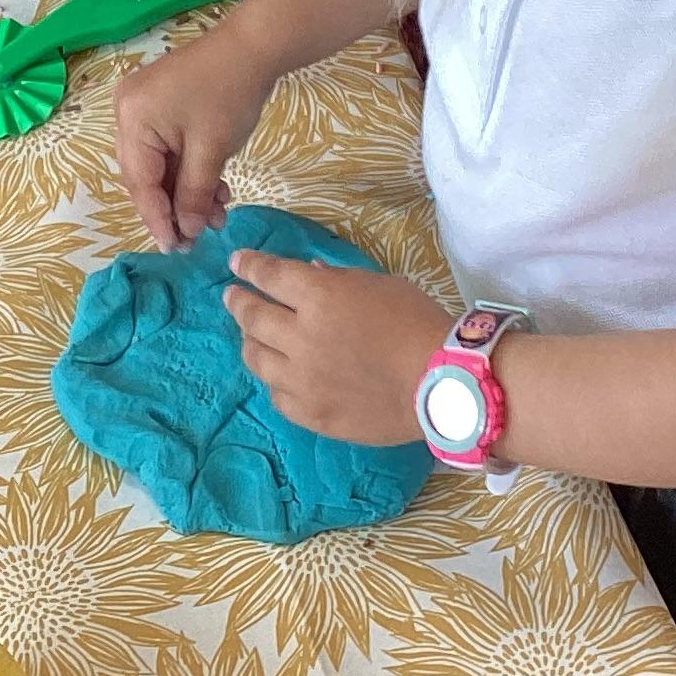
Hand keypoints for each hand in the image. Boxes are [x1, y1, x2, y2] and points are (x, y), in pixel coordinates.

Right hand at [114, 20, 280, 249]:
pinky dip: (190, 171)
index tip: (175, 249)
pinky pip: (168, 149)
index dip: (158, 220)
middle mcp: (128, 112)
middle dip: (174, 208)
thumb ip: (194, 194)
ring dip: (187, 192)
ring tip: (218, 215)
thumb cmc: (229, 94)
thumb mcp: (212, 151)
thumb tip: (187, 232)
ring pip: (160, 165)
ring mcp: (143, 107)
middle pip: (145, 175)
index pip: (140, 183)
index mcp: (133, 120)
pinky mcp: (161, 105)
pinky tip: (216, 190)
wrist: (254, 46)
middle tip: (196, 239)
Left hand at [225, 249, 450, 445]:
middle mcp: (300, 335)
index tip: (236, 263)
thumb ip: (336, 280)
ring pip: (256, 357)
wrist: (442, 384)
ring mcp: (301, 378)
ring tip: (251, 337)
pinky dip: (275, 380)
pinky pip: (276, 394)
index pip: (269, 275)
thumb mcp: (379, 285)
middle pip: (252, 316)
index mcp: (319, 296)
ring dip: (250, 341)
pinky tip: (280, 375)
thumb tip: (307, 274)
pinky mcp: (309, 413)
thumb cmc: (417, 323)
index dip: (249, 266)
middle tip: (232, 297)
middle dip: (238, 301)